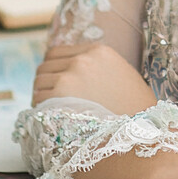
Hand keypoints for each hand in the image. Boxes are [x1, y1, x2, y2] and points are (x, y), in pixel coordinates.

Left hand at [32, 43, 156, 113]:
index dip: (54, 68)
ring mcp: (70, 76)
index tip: (56, 82)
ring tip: (53, 110)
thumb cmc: (134, 106)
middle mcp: (82, 59)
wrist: (140, 128)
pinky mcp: (60, 97)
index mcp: (98, 51)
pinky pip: (37, 100)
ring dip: (42, 94)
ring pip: (39, 81)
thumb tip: (75, 71)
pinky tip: (52, 119)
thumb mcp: (121, 73)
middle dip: (46, 81)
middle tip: (52, 99)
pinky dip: (40, 109)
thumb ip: (98, 67)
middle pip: (45, 65)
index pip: (57, 52)